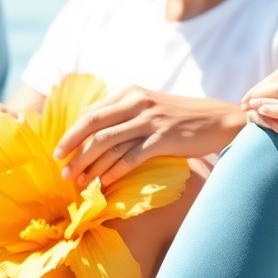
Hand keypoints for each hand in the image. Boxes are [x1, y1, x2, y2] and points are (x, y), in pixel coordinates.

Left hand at [53, 88, 242, 188]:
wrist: (218, 120)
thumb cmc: (181, 118)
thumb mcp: (150, 108)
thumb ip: (125, 115)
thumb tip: (93, 137)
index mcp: (131, 93)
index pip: (92, 112)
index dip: (72, 133)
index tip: (59, 152)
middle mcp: (138, 102)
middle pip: (94, 125)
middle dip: (73, 148)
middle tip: (61, 169)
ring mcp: (151, 120)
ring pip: (108, 143)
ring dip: (89, 165)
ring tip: (78, 182)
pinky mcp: (164, 138)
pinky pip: (131, 157)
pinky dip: (114, 172)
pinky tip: (105, 184)